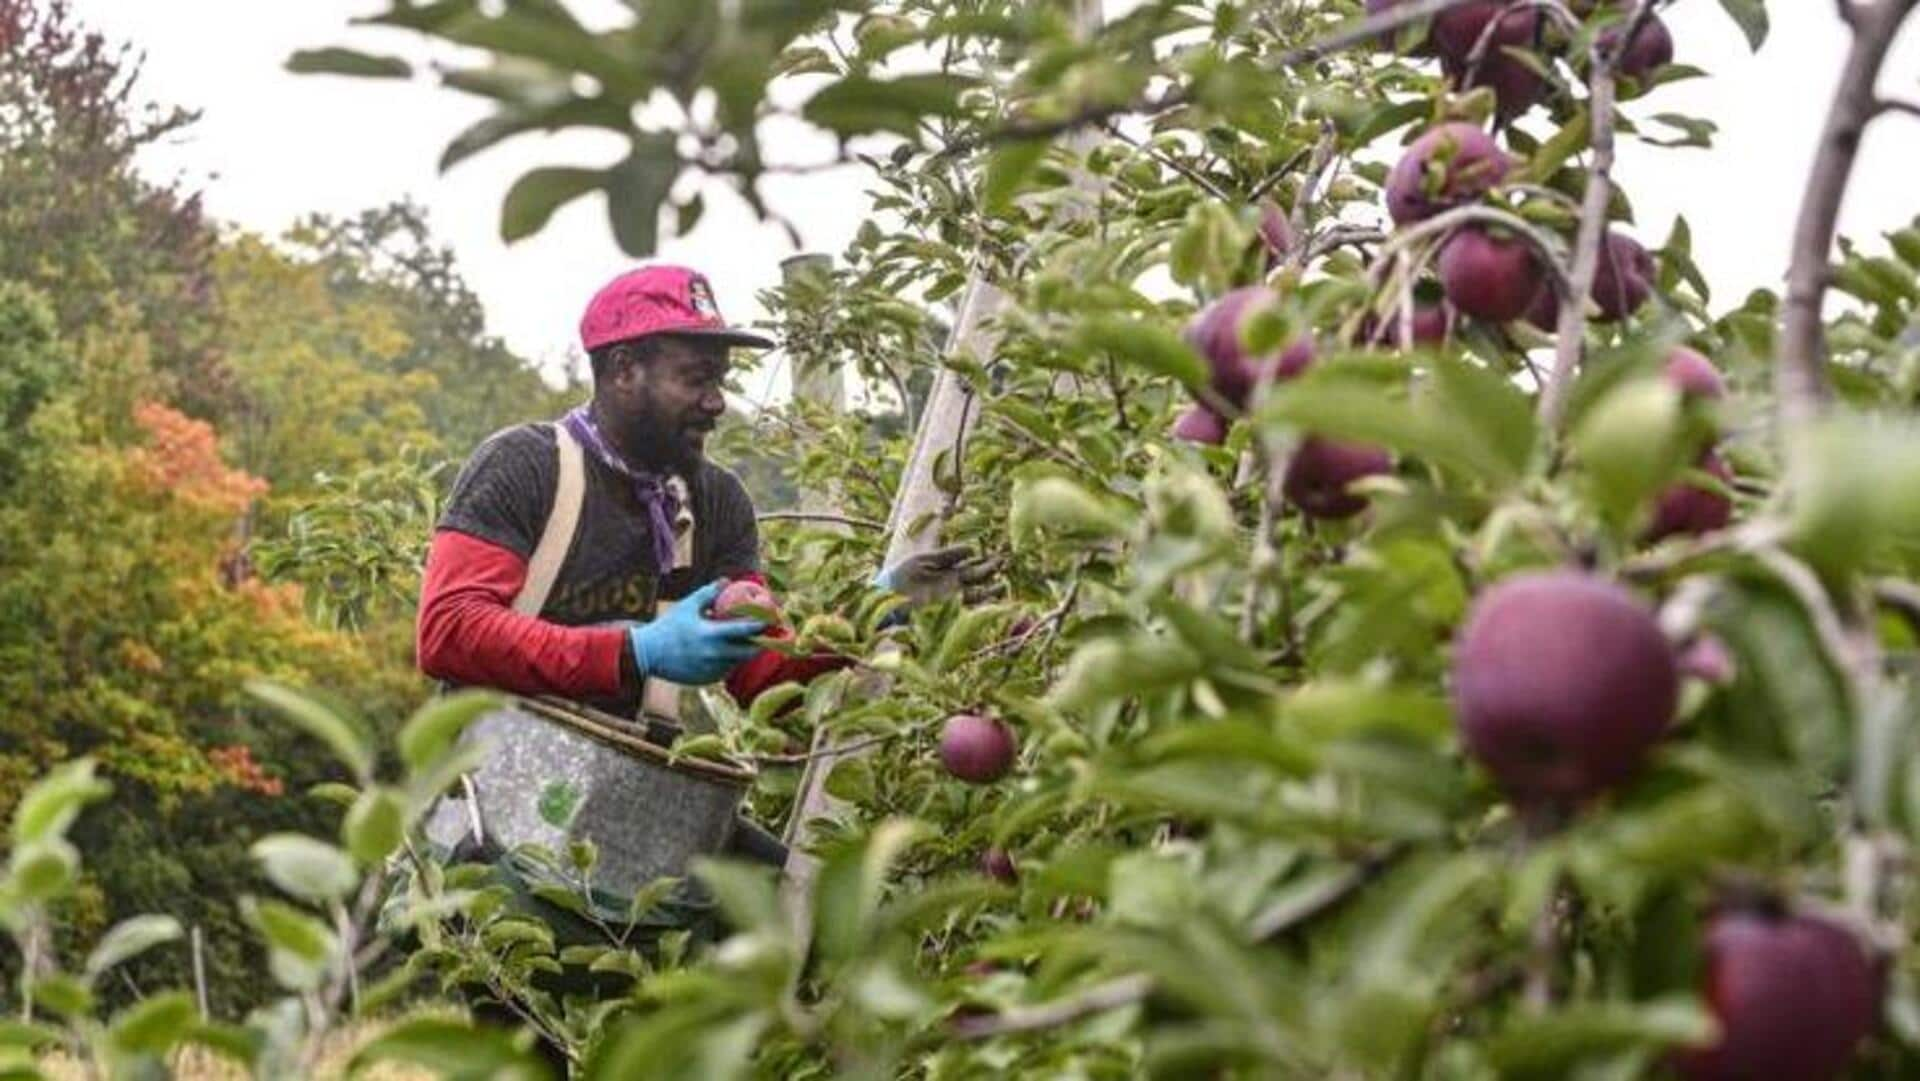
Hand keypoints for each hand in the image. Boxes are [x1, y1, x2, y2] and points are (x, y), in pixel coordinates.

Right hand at [628, 581, 766, 684]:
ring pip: (737, 662)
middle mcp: (713, 655)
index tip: (772, 619)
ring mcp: (711, 670)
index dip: (761, 625)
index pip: (744, 630)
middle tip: (768, 635)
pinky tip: (727, 653)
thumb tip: (727, 581)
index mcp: (710, 635)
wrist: (647, 654)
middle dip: (761, 644)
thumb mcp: (687, 606)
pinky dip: (728, 662)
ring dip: (744, 653)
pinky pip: (724, 670)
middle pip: (748, 652)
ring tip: (749, 642)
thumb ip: (708, 593)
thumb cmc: (668, 627)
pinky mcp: (706, 680)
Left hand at [874, 544, 997, 606]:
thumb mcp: (925, 560)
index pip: (970, 564)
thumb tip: (972, 548)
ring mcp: (951, 597)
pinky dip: (980, 602)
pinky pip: (968, 605)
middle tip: (1005, 562)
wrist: (886, 599)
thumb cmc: (901, 576)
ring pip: (976, 592)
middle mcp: (951, 584)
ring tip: (1003, 583)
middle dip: (990, 570)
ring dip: (990, 588)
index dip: (983, 560)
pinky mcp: (948, 609)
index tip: (997, 553)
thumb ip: (947, 555)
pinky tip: (990, 597)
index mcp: (946, 570)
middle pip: (976, 577)